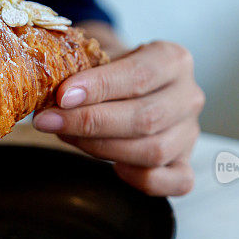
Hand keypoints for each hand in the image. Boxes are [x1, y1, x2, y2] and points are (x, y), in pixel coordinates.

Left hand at [33, 41, 203, 195]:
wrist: (128, 83)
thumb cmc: (110, 71)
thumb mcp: (99, 57)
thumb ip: (82, 71)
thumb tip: (50, 94)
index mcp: (172, 59)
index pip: (139, 75)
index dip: (99, 87)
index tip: (62, 95)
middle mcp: (188, 95)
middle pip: (146, 117)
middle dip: (91, 123)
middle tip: (49, 121)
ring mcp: (190, 132)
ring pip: (154, 151)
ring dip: (103, 149)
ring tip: (68, 137)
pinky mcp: (185, 162)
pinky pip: (175, 181)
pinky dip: (141, 178)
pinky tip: (113, 167)